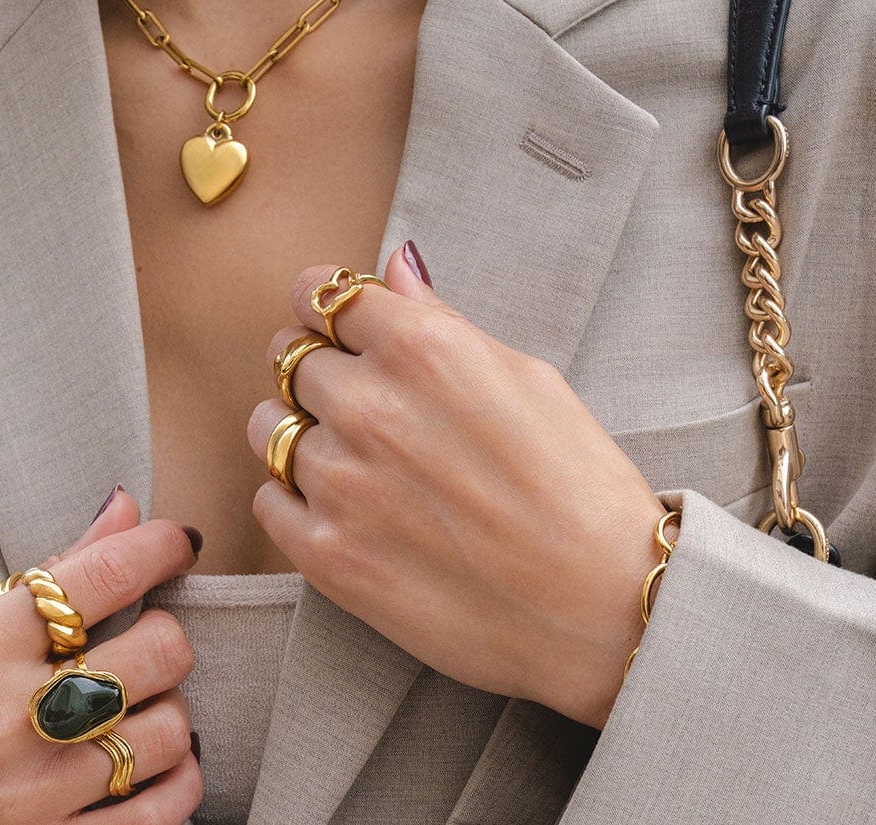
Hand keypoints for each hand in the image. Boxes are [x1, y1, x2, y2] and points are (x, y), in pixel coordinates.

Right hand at [0, 490, 202, 823]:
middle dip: (165, 633)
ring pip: (168, 731)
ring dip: (168, 708)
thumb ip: (53, 572)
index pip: (106, 574)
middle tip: (143, 636)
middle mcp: (6, 717)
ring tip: (139, 702)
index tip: (179, 543)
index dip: (161, 547)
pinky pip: (157, 817)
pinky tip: (155, 764)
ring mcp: (29, 797)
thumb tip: (126, 508)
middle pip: (158, 652)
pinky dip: (174, 781)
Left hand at [246, 245, 669, 730]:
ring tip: (355, 459)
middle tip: (358, 399)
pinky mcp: (326, 554)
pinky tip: (347, 509)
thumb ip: (442, 319)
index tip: (334, 323)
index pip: (319, 293)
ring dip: (299, 431)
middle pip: (289, 355)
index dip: (322, 306)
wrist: (608, 611)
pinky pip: (268, 499)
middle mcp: (370, 405)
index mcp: (421, 347)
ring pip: (268, 426)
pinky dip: (294, 499)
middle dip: (317, 367)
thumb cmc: (581, 485)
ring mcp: (341, 481)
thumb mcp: (527, 377)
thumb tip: (396, 264)